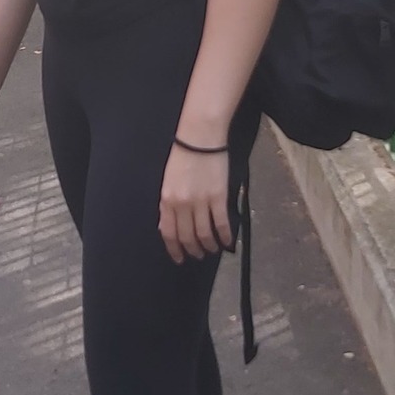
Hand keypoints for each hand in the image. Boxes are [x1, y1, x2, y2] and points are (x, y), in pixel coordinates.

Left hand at [158, 143, 230, 262]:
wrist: (199, 136)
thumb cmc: (183, 154)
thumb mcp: (168, 181)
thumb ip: (169, 203)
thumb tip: (170, 224)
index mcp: (166, 199)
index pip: (168, 232)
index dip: (174, 249)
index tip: (179, 258)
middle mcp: (182, 204)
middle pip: (187, 236)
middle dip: (192, 250)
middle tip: (198, 255)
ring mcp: (200, 202)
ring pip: (204, 234)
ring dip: (208, 246)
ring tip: (212, 250)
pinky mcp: (218, 197)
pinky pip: (221, 223)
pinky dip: (225, 236)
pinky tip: (227, 242)